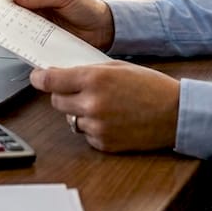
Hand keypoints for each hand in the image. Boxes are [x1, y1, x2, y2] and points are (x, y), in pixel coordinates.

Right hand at [10, 0, 114, 49]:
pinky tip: (20, 39)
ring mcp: (41, 22)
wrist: (104, 29)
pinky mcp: (45, 37)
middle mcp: (39, 6)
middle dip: (6, 10)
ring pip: (20, 23)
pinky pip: (30, 37)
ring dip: (13, 25)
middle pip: (16, 7)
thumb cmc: (88, 7)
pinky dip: (24, 38)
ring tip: (7, 27)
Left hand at [32, 61, 179, 152]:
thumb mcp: (119, 67)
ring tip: (105, 106)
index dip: (40, 78)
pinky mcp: (103, 143)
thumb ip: (89, 70)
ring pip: (70, 118)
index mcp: (95, 78)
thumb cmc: (151, 87)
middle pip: (56, 101)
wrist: (175, 114)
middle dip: (64, 94)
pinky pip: (86, 134)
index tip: (37, 77)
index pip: (52, 80)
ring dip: (80, 112)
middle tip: (79, 90)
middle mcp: (92, 102)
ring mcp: (97, 125)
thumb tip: (64, 73)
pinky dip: (93, 127)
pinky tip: (112, 119)